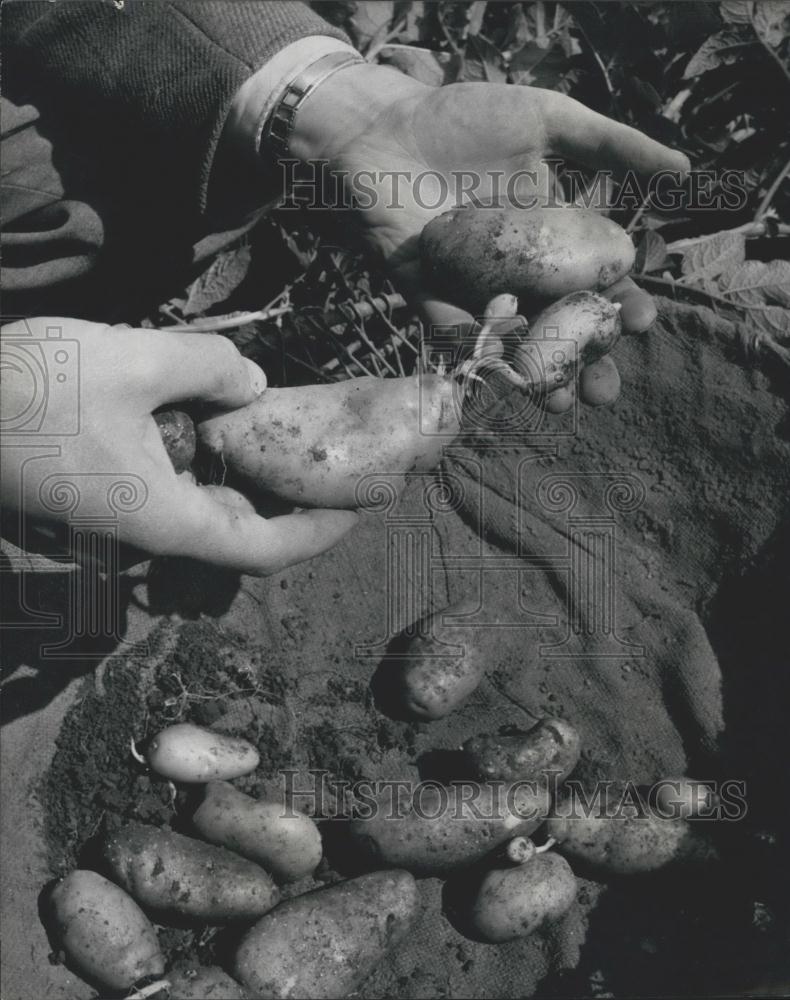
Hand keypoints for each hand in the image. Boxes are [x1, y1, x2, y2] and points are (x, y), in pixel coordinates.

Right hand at [0, 319, 356, 573]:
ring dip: (253, 484)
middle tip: (335, 465)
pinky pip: (174, 489)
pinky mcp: (99, 492)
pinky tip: (221, 426)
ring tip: (292, 440)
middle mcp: (147, 529)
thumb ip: (210, 367)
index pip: (264, 551)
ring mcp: (120, 514)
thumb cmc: (31, 388)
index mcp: (166, 518)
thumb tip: (251, 385)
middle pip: (241, 535)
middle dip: (295, 505)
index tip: (361, 504)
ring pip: (206, 512)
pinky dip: (211, 466)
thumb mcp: (135, 360)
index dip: (319, 532)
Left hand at [290, 64, 689, 408]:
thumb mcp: (548, 120)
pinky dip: (480, 351)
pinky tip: (504, 374)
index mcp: (552, 234)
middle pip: (559, 324)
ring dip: (537, 374)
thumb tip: (685, 169)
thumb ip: (611, 144)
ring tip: (559, 400)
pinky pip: (456, 331)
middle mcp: (518, 268)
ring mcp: (474, 287)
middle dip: (584, 361)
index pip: (596, 280)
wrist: (385, 127)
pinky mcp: (429, 296)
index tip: (642, 323)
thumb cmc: (466, 118)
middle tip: (603, 391)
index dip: (620, 305)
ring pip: (514, 341)